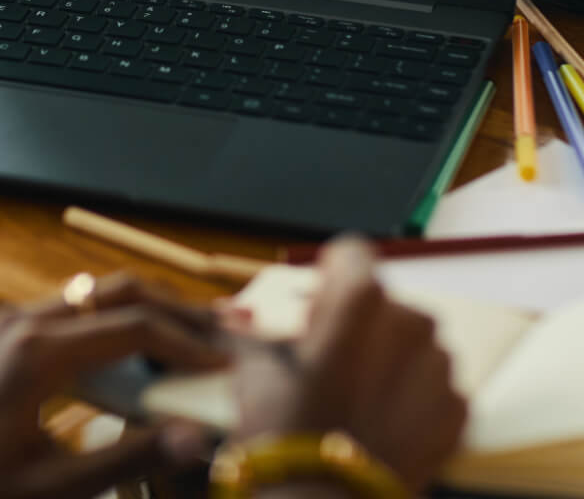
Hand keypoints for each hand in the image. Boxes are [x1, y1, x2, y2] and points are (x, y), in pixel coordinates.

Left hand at [0, 273, 227, 498]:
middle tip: (222, 331)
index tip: (226, 362)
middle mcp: (23, 321)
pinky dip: (115, 322)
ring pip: (96, 294)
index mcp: (35, 352)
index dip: (185, 343)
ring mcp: (12, 321)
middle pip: (116, 292)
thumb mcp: (58, 489)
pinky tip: (143, 349)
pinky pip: (74, 309)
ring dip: (146, 311)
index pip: (131, 328)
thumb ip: (128, 459)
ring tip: (194, 336)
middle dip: (173, 310)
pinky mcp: (9, 332)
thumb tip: (193, 436)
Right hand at [230, 238, 467, 492]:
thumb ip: (251, 331)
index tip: (318, 300)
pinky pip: (434, 386)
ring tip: (355, 394)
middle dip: (359, 323)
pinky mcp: (456, 411)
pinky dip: (411, 396)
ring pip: (412, 343)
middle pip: (383, 302)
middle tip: (329, 359)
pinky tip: (379, 418)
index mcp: (360, 299)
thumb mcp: (252, 367)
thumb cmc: (284, 432)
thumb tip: (231, 318)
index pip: (353, 254)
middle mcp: (408, 322)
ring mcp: (438, 368)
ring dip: (388, 357)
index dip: (330, 274)